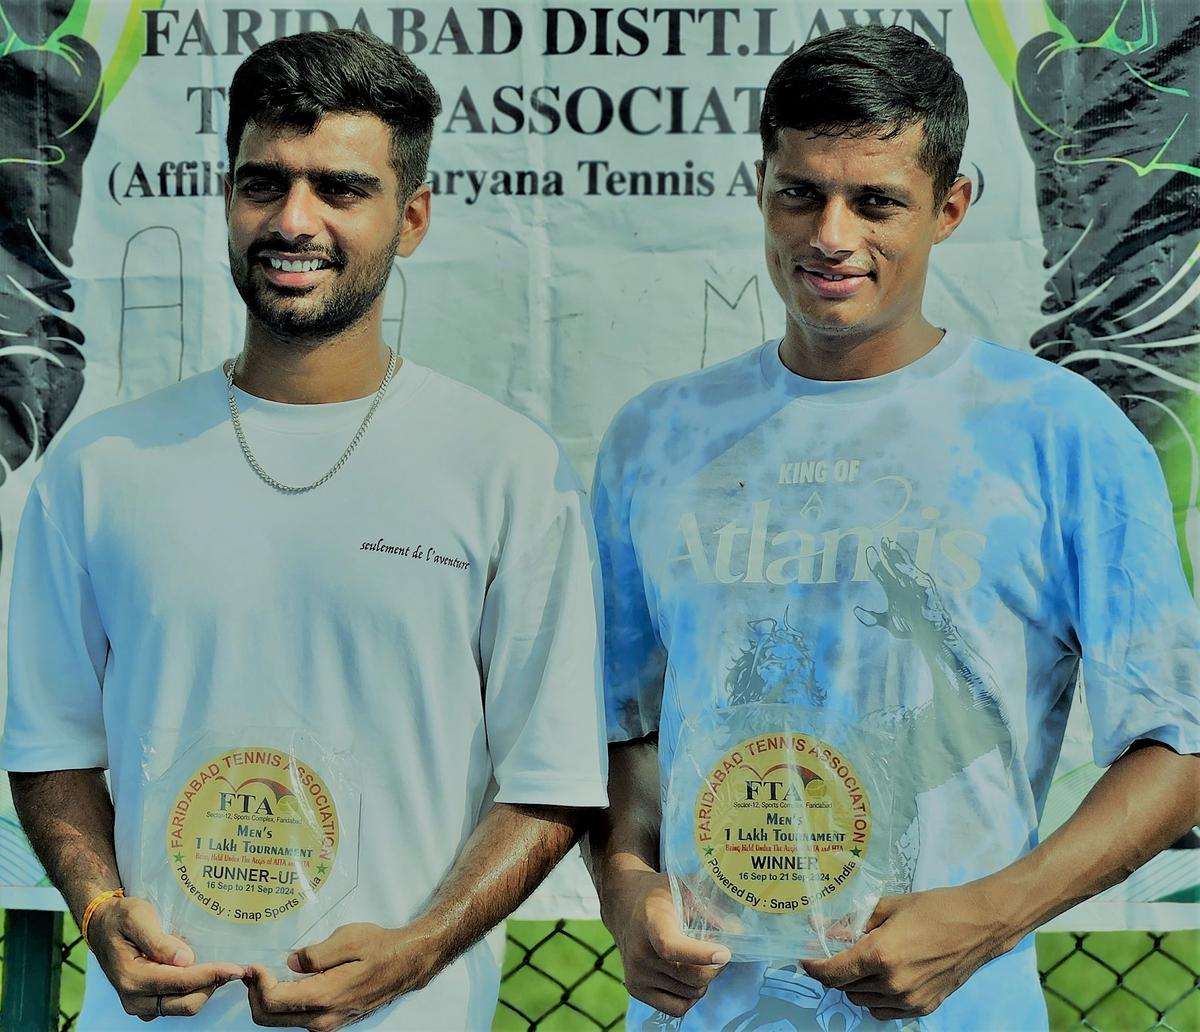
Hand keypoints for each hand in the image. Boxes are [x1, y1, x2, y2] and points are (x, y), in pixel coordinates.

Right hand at [86, 895, 244, 1019]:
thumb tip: (185, 960)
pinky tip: (203, 972)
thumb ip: (159, 941)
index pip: (181, 982)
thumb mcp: (138, 918)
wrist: (103, 925)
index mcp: (132, 977)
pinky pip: (177, 1004)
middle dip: (212, 985)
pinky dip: (194, 991)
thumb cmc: (121, 917)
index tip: (236, 968)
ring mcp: (140, 1004)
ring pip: (184, 1006)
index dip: (211, 975)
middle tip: (233, 966)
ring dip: (205, 989)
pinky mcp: (147, 1002)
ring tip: (220, 967)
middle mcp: (134, 998)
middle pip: (186, 1003)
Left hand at [244, 922, 439, 1029]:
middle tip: (253, 972)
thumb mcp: (349, 939)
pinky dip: (282, 1005)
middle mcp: (323, 1019)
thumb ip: (316, 953)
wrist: (406, 964)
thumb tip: (291, 962)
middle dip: (254, 995)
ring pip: (281, 1022)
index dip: (257, 984)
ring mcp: (327, 1024)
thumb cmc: (380, 947)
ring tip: (265, 975)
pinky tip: (287, 984)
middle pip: (270, 1018)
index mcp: (326, 997)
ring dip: (266, 1001)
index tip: (253, 965)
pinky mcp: (331, 1022)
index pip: (274, 1001)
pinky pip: (296, 1019)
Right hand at [601, 867, 729, 1018]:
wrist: (623, 906)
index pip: (671, 947)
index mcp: (651, 922)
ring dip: (703, 980)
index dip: (700, 954)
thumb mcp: (682, 890)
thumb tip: (737, 932)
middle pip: (690, 976)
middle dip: (714, 967)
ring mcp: (636, 974)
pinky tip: (689, 977)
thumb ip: (709, 909)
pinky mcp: (636, 990)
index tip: (725, 953)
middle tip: (718, 953)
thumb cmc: (658, 897)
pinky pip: (677, 1008)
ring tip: (698, 960)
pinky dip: (690, 996)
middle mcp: (640, 952)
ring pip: (690, 992)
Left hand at [802, 884, 1013, 1021]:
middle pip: (845, 988)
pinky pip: (885, 1011)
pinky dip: (875, 998)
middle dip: (835, 971)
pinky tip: (881, 978)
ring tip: (863, 963)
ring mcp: (909, 999)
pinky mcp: (923, 1007)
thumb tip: (824, 927)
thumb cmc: (934, 908)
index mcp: (879, 955)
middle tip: (837, 953)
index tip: (805, 960)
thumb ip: (854, 922)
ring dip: (855, 985)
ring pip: (863, 1001)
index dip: (814, 967)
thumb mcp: (888, 908)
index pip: (833, 972)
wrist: (979, 925)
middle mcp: (891, 983)